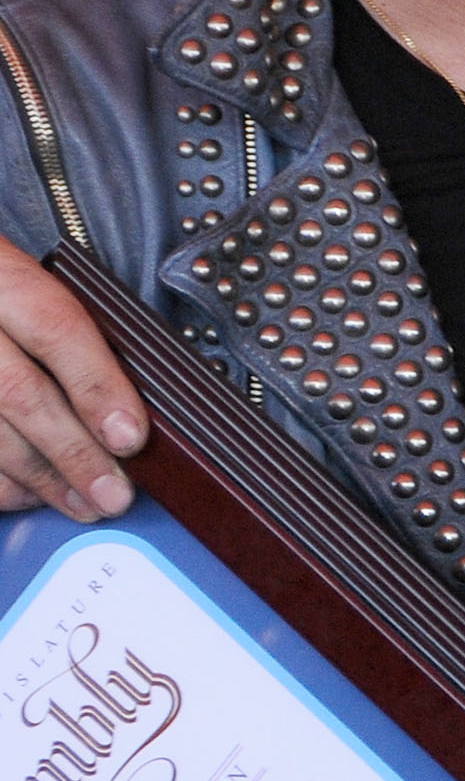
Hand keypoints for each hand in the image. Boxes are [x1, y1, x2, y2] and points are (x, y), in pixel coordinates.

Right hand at [0, 240, 148, 520]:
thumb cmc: (1, 291)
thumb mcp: (38, 284)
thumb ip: (81, 331)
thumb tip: (135, 404)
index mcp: (3, 276)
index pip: (56, 330)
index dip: (97, 387)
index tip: (130, 437)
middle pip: (19, 392)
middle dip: (73, 452)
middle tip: (114, 494)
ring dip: (39, 478)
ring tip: (83, 504)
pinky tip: (29, 494)